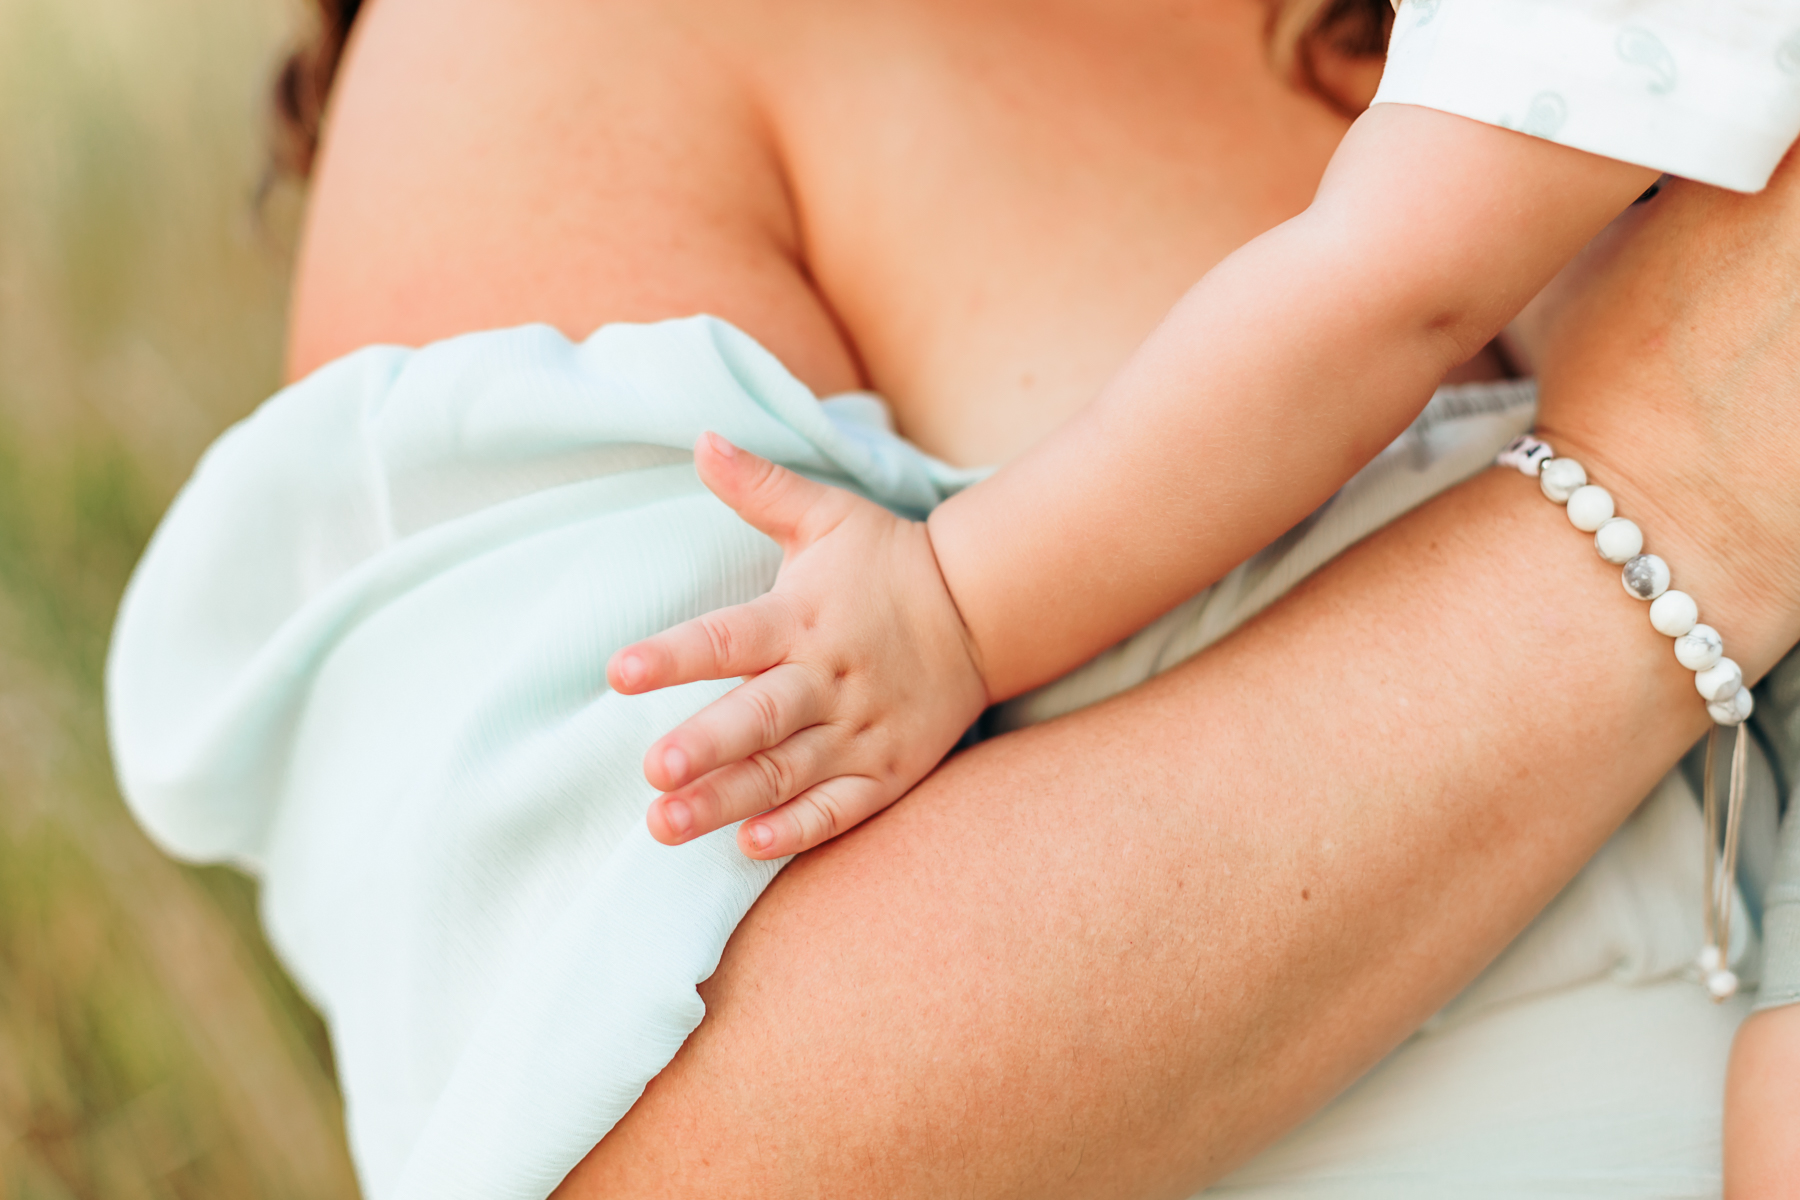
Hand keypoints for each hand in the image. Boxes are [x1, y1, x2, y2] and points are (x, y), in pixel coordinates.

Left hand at [608, 433, 989, 858]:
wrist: (982, 611)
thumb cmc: (887, 562)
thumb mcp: (828, 514)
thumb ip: (760, 486)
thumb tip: (700, 438)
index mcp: (803, 617)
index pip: (730, 637)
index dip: (674, 655)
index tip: (618, 671)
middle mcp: (829, 678)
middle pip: (762, 717)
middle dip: (707, 745)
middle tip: (653, 770)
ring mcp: (860, 731)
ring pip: (788, 773)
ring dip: (728, 799)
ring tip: (665, 823)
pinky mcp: (886, 771)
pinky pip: (840, 809)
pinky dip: (799, 830)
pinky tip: (750, 846)